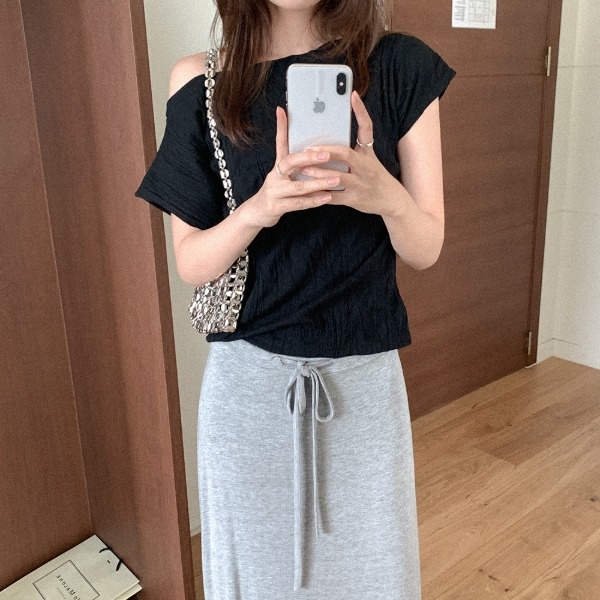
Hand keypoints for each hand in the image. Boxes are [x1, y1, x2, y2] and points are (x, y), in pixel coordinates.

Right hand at [241, 106, 339, 228]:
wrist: (257, 213)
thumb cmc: (276, 192)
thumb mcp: (283, 175)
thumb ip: (297, 164)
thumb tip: (314, 151)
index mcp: (278, 166)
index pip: (279, 143)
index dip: (281, 127)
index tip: (283, 111)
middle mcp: (274, 176)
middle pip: (290, 162)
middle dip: (309, 158)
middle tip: (327, 154)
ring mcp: (274, 192)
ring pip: (298, 186)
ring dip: (318, 183)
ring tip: (336, 179)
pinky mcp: (275, 207)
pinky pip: (298, 204)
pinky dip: (313, 201)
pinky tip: (327, 198)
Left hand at [298, 91, 404, 217]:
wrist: (392, 201)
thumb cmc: (375, 177)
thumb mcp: (369, 160)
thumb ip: (352, 151)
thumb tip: (328, 139)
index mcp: (368, 153)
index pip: (367, 129)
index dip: (360, 111)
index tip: (352, 95)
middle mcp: (366, 167)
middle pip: (346, 154)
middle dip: (326, 151)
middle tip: (309, 149)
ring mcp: (361, 184)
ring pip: (338, 177)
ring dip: (319, 172)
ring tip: (303, 168)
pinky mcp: (355, 200)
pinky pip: (335, 197)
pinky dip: (321, 194)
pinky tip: (308, 190)